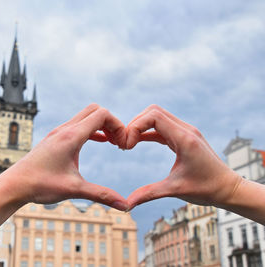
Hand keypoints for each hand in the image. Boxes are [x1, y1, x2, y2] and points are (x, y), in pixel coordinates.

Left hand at [10, 103, 128, 208]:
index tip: (123, 144)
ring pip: (85, 116)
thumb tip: (125, 206)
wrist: (13, 185)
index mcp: (71, 136)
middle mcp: (64, 129)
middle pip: (95, 110)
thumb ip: (102, 195)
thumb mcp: (74, 190)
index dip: (118, 125)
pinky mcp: (54, 138)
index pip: (102, 114)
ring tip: (112, 142)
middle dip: (111, 123)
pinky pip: (77, 125)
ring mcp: (58, 132)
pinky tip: (99, 141)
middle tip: (119, 142)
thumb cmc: (40, 185)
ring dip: (101, 125)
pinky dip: (91, 129)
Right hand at [125, 104, 241, 208]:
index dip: (135, 127)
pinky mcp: (184, 136)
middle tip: (124, 143)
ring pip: (157, 115)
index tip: (127, 146)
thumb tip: (127, 204)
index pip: (153, 116)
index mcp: (184, 138)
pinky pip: (162, 126)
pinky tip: (137, 142)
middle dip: (134, 124)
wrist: (228, 189)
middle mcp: (186, 130)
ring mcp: (186, 131)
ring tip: (128, 143)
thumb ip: (149, 194)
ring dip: (140, 126)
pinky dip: (147, 131)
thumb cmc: (206, 189)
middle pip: (153, 111)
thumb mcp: (174, 190)